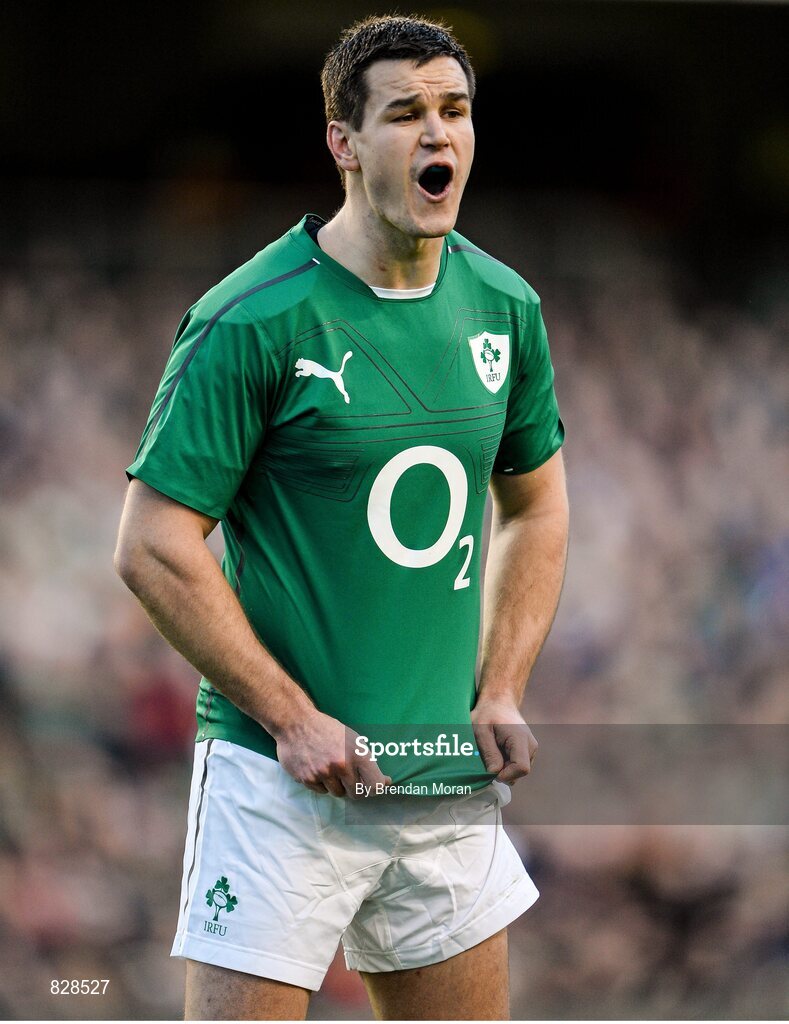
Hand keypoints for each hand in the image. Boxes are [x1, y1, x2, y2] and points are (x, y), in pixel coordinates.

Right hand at [275, 709, 391, 797]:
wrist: (296, 723)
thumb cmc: (328, 730)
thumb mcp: (353, 739)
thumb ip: (367, 761)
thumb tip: (385, 782)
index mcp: (357, 754)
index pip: (375, 785)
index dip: (376, 789)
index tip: (373, 786)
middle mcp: (342, 766)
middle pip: (356, 794)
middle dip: (354, 787)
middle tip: (347, 775)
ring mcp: (323, 773)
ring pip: (337, 793)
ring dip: (336, 785)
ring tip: (329, 767)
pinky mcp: (307, 779)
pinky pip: (321, 791)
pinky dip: (321, 783)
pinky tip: (317, 767)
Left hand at [471, 697, 537, 784]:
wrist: (499, 702)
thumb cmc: (487, 714)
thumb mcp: (480, 731)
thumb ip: (489, 752)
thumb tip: (495, 773)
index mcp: (520, 739)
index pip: (521, 768)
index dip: (506, 775)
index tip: (490, 770)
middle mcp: (531, 745)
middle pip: (519, 773)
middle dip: (503, 772)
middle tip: (488, 757)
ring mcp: (531, 749)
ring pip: (518, 771)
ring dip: (504, 768)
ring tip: (493, 750)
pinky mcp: (528, 751)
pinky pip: (517, 766)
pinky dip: (506, 764)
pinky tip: (498, 751)